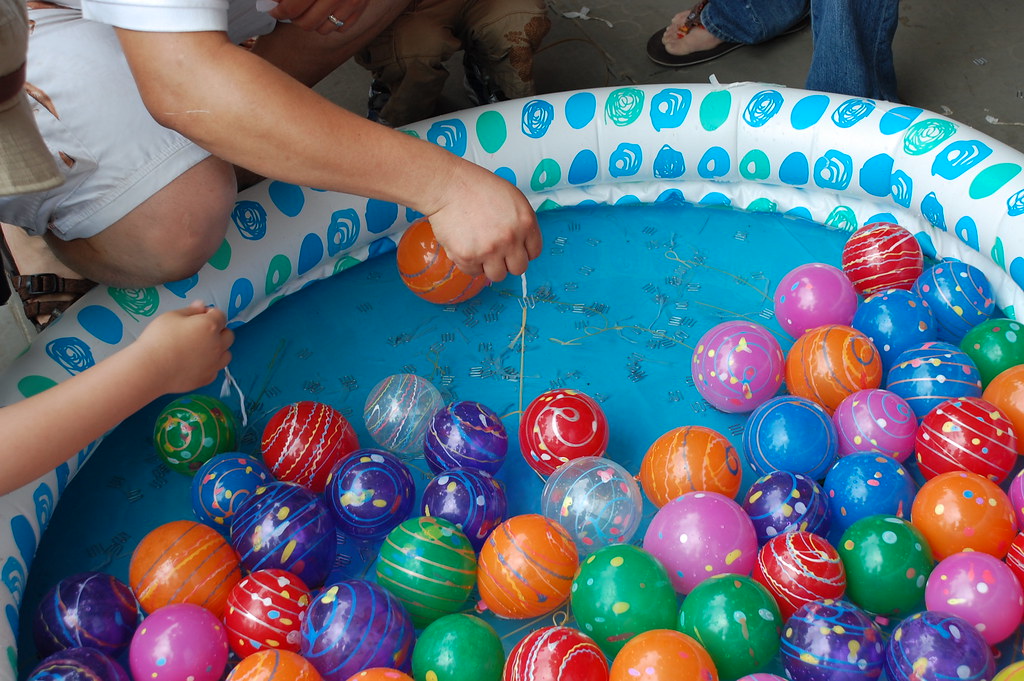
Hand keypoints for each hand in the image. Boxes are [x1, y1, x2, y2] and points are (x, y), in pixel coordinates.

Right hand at [135, 301, 234, 392]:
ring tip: (200, 349)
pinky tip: (195, 363)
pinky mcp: (208, 378)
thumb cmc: (158, 339)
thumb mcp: (171, 316)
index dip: (210, 314)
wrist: (150, 369)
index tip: (199, 316)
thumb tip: (202, 306)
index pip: (220, 315)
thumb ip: (190, 310)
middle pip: (228, 335)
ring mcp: (215, 363)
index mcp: (210, 326)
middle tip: (200, 332)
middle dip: (218, 331)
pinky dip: (210, 365)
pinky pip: (216, 369)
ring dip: (218, 349)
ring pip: (226, 353)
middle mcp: (217, 344)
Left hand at [265, 0, 370, 33]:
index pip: (292, 8)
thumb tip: (277, 0)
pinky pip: (341, 28)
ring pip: (323, 29)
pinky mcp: (360, 8)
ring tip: (307, 10)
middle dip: (294, 18)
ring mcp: (350, 3)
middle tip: (289, 10)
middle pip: (306, 23)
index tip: (274, 9)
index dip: (279, 11)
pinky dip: (331, 22)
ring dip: (312, 22)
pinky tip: (326, 10)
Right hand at [426, 165, 542, 281]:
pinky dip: (470, 263)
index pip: (534, 252)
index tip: (514, 250)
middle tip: (497, 252)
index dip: (523, 251)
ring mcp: (489, 250)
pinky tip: (466, 247)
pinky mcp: (468, 257)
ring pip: (497, 275)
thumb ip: (521, 222)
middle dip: (508, 262)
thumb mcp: (513, 198)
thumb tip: (522, 243)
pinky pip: (473, 272)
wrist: (449, 186)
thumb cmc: (477, 187)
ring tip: (480, 250)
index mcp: (525, 223)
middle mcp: (510, 239)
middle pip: (518, 268)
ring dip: (490, 266)